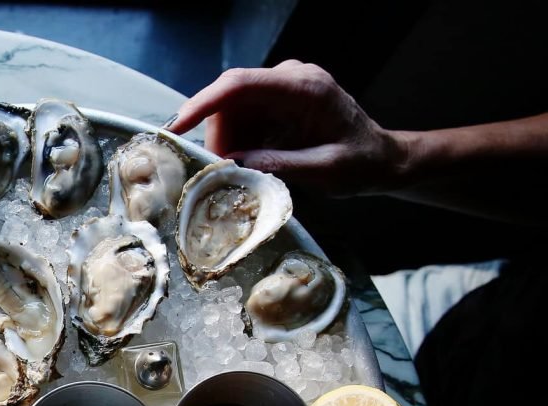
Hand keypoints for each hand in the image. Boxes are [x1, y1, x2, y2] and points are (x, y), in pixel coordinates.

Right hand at [168, 60, 406, 196]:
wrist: (382, 158)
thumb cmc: (361, 164)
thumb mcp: (323, 171)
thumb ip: (279, 165)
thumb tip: (233, 164)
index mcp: (304, 88)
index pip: (240, 85)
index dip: (203, 103)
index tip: (178, 126)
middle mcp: (290, 79)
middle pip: (230, 98)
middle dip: (216, 135)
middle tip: (220, 171)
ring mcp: (282, 88)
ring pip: (231, 110)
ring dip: (227, 142)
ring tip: (240, 171)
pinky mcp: (277, 102)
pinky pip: (242, 118)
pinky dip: (237, 142)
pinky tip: (249, 162)